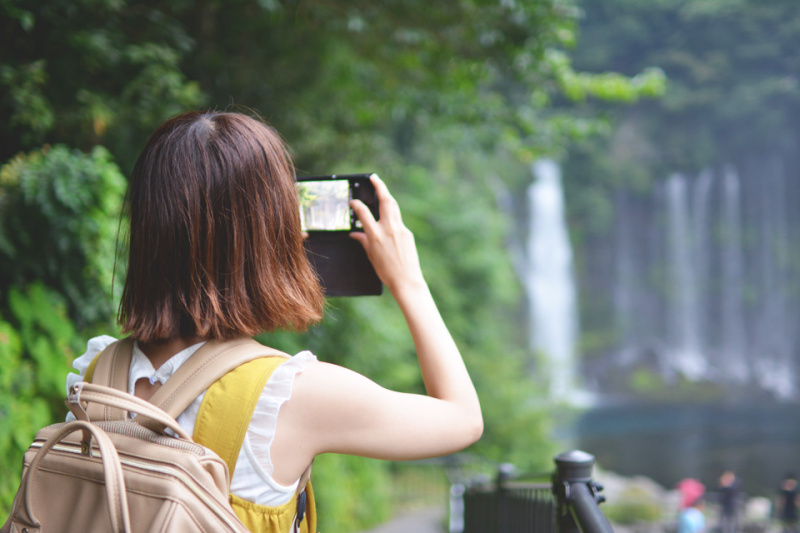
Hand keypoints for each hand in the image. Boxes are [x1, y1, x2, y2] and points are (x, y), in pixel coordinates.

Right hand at [350, 175, 424, 292]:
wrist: (407, 280)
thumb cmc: (386, 271)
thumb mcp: (371, 256)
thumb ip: (363, 241)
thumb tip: (355, 234)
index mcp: (376, 235)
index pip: (364, 213)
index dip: (357, 205)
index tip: (353, 201)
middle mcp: (389, 229)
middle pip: (385, 201)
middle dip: (380, 187)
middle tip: (374, 178)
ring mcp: (400, 229)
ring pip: (393, 207)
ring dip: (387, 196)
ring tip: (381, 190)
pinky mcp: (407, 233)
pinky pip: (398, 220)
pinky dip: (391, 215)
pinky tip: (387, 217)